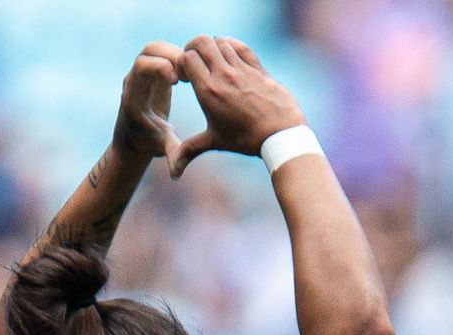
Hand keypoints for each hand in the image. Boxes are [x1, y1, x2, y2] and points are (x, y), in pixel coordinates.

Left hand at [113, 41, 184, 159]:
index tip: (178, 81)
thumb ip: (170, 153)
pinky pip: (162, 53)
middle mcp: (134, 81)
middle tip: (188, 71)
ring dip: (175, 53)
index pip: (142, 67)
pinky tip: (188, 73)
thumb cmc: (147, 143)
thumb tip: (176, 173)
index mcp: (134, 96)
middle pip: (148, 50)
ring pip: (155, 48)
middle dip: (171, 54)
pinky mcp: (151, 71)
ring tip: (190, 72)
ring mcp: (141, 74)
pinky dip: (176, 57)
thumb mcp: (160, 147)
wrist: (133, 138)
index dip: (161, 67)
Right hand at [169, 36, 306, 177]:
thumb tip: (173, 174)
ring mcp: (242, 69)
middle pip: (201, 42)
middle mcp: (224, 76)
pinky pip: (241, 46)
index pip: (186, 58)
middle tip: (195, 62)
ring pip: (220, 41)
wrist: (279, 135)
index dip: (181, 62)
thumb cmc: (244, 140)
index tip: (185, 76)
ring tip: (212, 62)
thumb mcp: (213, 142)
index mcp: (208, 91)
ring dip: (212, 48)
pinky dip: (231, 46)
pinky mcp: (257, 67)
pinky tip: (229, 58)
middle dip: (193, 47)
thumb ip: (188, 152)